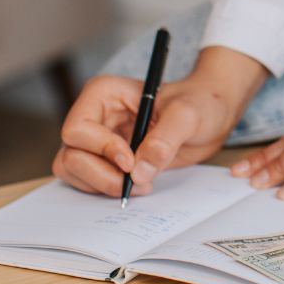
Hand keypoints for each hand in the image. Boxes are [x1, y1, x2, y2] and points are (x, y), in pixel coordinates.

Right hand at [52, 46, 267, 195]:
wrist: (212, 114)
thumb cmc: (200, 102)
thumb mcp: (189, 115)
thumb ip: (166, 139)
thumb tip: (139, 171)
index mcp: (104, 94)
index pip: (77, 128)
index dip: (100, 149)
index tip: (130, 161)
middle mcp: (94, 116)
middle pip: (71, 155)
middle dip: (102, 175)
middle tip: (137, 182)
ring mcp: (96, 140)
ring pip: (72, 171)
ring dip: (102, 185)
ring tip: (141, 183)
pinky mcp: (104, 160)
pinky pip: (86, 181)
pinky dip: (105, 190)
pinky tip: (138, 184)